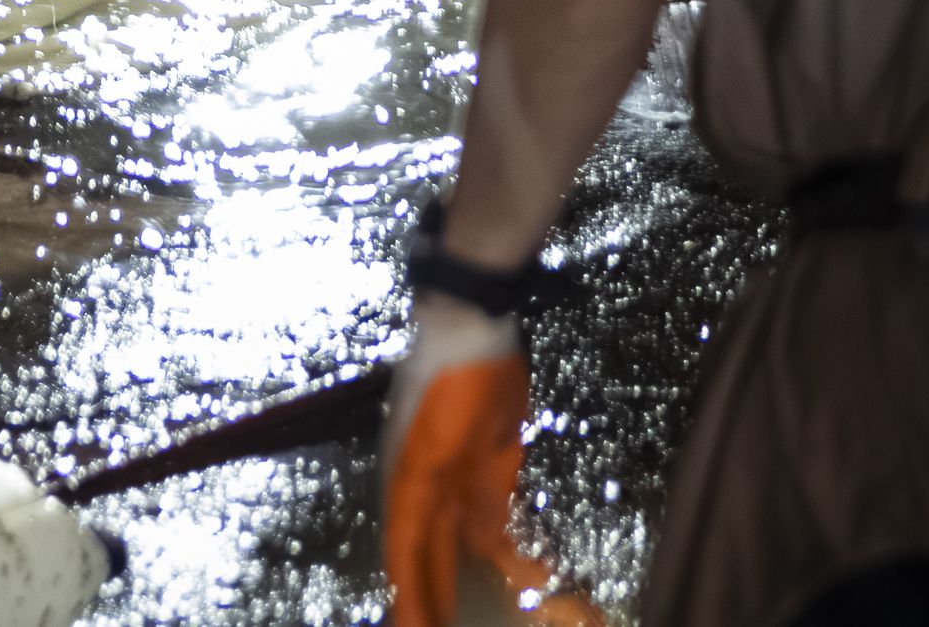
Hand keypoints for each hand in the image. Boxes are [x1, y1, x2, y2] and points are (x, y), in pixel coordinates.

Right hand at [384, 296, 601, 626]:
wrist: (473, 331)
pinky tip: (523, 579)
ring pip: (461, 548)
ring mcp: (459, 482)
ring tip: (463, 619)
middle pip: (428, 558)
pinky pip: (494, 526)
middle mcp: (430, 490)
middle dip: (431, 599)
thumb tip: (463, 558)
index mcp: (410, 486)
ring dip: (463, 584)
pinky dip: (506, 555)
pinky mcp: (489, 472)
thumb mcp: (443, 445)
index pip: (405, 555)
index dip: (409, 595)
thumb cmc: (451, 384)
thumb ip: (446, 500)